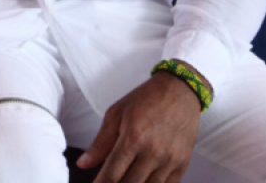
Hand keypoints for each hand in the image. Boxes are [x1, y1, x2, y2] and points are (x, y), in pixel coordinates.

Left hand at [77, 68, 203, 182]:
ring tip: (123, 180)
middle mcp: (154, 152)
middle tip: (107, 182)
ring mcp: (170, 160)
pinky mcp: (182, 164)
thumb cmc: (145, 99)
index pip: (112, 173)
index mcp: (134, 138)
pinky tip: (141, 181)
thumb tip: (83, 164)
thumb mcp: (116, 114)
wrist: (180, 91)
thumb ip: (100, 143)